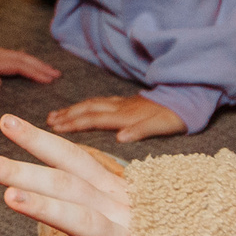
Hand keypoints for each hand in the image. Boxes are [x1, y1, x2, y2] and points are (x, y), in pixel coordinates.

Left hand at [0, 45, 61, 88]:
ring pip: (22, 57)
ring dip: (37, 63)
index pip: (19, 66)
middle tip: (57, 75)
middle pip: (24, 60)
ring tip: (51, 71)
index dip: (35, 72)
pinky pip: (17, 57)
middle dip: (42, 67)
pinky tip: (32, 64)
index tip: (49, 79)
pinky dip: (28, 61)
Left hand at [0, 113, 134, 235]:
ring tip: (9, 197)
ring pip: (83, 219)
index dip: (40, 140)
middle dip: (23, 168)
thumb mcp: (131, 215)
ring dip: (46, 207)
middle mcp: (121, 210)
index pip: (74, 160)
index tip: (6, 121)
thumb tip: (58, 186)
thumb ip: (98, 201)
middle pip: (67, 184)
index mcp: (117, 194)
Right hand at [45, 93, 185, 142]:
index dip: (74, 123)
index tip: (55, 127)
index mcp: (125, 116)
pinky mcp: (127, 103)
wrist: (188, 98)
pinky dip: (85, 105)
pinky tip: (81, 108)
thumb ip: (141, 130)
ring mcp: (123, 103)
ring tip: (56, 115)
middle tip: (47, 121)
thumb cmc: (175, 116)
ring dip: (72, 109)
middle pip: (88, 110)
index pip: (94, 119)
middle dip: (66, 115)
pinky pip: (100, 102)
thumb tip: (120, 138)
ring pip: (92, 104)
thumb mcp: (162, 126)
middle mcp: (120, 108)